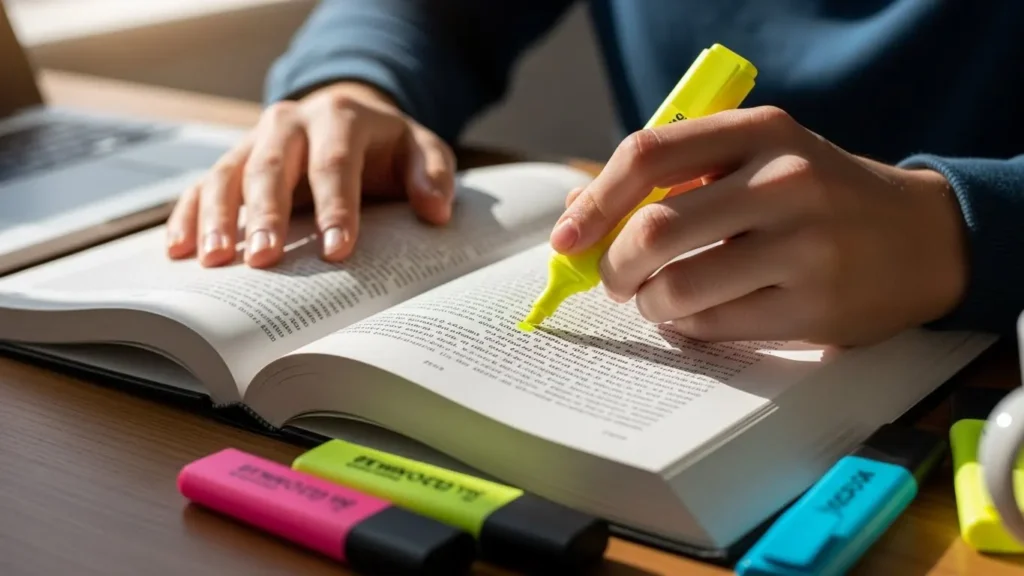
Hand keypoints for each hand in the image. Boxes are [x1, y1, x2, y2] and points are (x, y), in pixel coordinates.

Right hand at [165, 81, 455, 267]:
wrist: (347, 118)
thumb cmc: (386, 147)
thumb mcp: (422, 150)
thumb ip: (433, 174)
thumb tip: (436, 210)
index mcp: (339, 119)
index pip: (334, 164)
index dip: (336, 207)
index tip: (337, 250)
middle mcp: (290, 124)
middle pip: (272, 167)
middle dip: (267, 215)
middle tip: (265, 259)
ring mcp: (254, 141)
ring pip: (228, 174)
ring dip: (218, 217)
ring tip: (216, 260)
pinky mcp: (233, 162)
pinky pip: (203, 186)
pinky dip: (189, 215)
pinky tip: (179, 249)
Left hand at [552, 106, 968, 345]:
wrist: (921, 239)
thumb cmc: (818, 197)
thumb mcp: (757, 161)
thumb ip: (675, 177)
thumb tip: (579, 210)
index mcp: (762, 131)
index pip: (648, 154)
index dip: (593, 201)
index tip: (566, 237)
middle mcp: (785, 182)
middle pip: (654, 229)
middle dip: (614, 266)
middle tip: (613, 280)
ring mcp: (805, 248)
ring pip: (679, 288)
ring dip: (649, 303)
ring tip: (658, 299)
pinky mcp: (815, 309)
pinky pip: (714, 327)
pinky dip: (686, 327)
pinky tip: (694, 317)